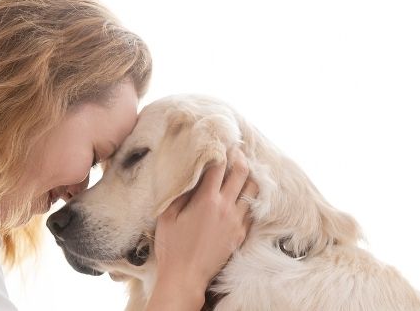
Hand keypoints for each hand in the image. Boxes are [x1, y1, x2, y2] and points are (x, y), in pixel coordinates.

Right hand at [146, 148, 256, 310]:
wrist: (186, 276)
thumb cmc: (172, 246)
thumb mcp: (167, 215)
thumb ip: (179, 192)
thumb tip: (187, 175)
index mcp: (206, 200)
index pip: (218, 166)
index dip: (220, 151)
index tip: (218, 143)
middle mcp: (226, 207)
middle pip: (241, 173)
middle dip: (239, 158)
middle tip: (235, 150)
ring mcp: (237, 222)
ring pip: (253, 190)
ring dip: (249, 177)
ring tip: (243, 170)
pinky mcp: (241, 235)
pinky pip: (252, 210)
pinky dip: (250, 198)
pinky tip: (244, 195)